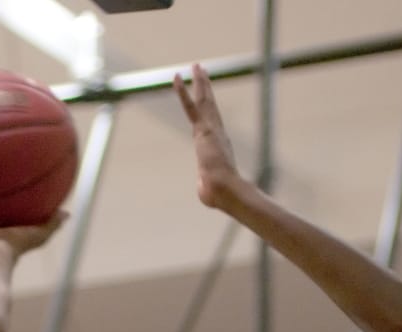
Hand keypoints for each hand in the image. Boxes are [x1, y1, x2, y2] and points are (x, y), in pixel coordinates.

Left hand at [173, 63, 241, 209]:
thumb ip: (205, 185)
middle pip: (210, 106)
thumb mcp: (208, 189)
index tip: (207, 99)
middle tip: (202, 72)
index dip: (209, 110)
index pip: (212, 123)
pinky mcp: (203, 128)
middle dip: (206, 89)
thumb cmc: (219, 195)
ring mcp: (211, 129)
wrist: (225, 190)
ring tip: (196, 66)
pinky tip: (177, 77)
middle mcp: (217, 133)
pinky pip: (191, 105)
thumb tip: (206, 192)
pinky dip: (183, 91)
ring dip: (200, 82)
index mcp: (219, 146)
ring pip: (204, 100)